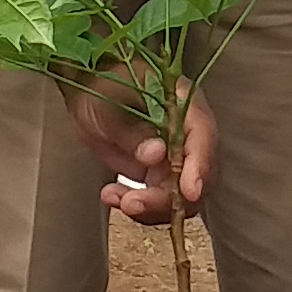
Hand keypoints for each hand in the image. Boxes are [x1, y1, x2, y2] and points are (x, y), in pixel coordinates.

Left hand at [74, 89, 216, 226]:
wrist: (89, 89)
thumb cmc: (104, 84)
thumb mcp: (111, 102)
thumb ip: (133, 129)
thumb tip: (156, 154)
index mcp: (185, 106)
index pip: (203, 137)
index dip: (200, 166)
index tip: (190, 191)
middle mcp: (187, 135)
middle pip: (196, 177)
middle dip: (168, 198)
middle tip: (134, 203)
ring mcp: (174, 157)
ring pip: (179, 197)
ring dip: (150, 207)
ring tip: (117, 199)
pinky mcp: (159, 174)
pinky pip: (158, 200)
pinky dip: (137, 206)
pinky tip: (112, 196)